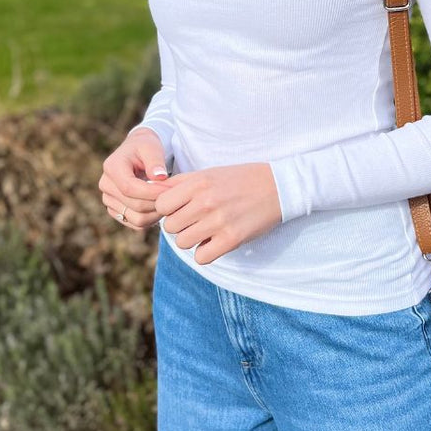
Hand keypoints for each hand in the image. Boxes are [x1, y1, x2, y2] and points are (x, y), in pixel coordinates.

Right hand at [99, 127, 175, 231]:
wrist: (138, 152)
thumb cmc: (146, 147)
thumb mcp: (151, 147)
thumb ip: (155, 161)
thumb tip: (159, 177)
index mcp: (112, 167)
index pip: (130, 188)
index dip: (152, 192)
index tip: (171, 189)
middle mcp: (106, 185)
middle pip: (134, 205)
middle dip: (158, 202)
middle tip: (176, 196)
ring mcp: (109, 200)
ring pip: (136, 218)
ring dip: (156, 213)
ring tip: (169, 201)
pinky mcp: (116, 211)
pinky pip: (136, 224)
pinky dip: (151, 219)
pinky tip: (161, 206)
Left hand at [154, 163, 281, 263]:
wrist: (278, 187)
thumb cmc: (240, 179)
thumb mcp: (209, 173)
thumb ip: (181, 183)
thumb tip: (152, 192)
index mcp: (198, 183)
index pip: (161, 205)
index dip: (169, 209)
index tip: (181, 208)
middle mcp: (205, 202)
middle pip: (170, 226)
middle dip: (180, 225)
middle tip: (196, 220)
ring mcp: (219, 221)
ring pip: (183, 243)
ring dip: (192, 240)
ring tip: (207, 230)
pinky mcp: (232, 239)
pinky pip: (201, 257)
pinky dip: (205, 253)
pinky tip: (215, 242)